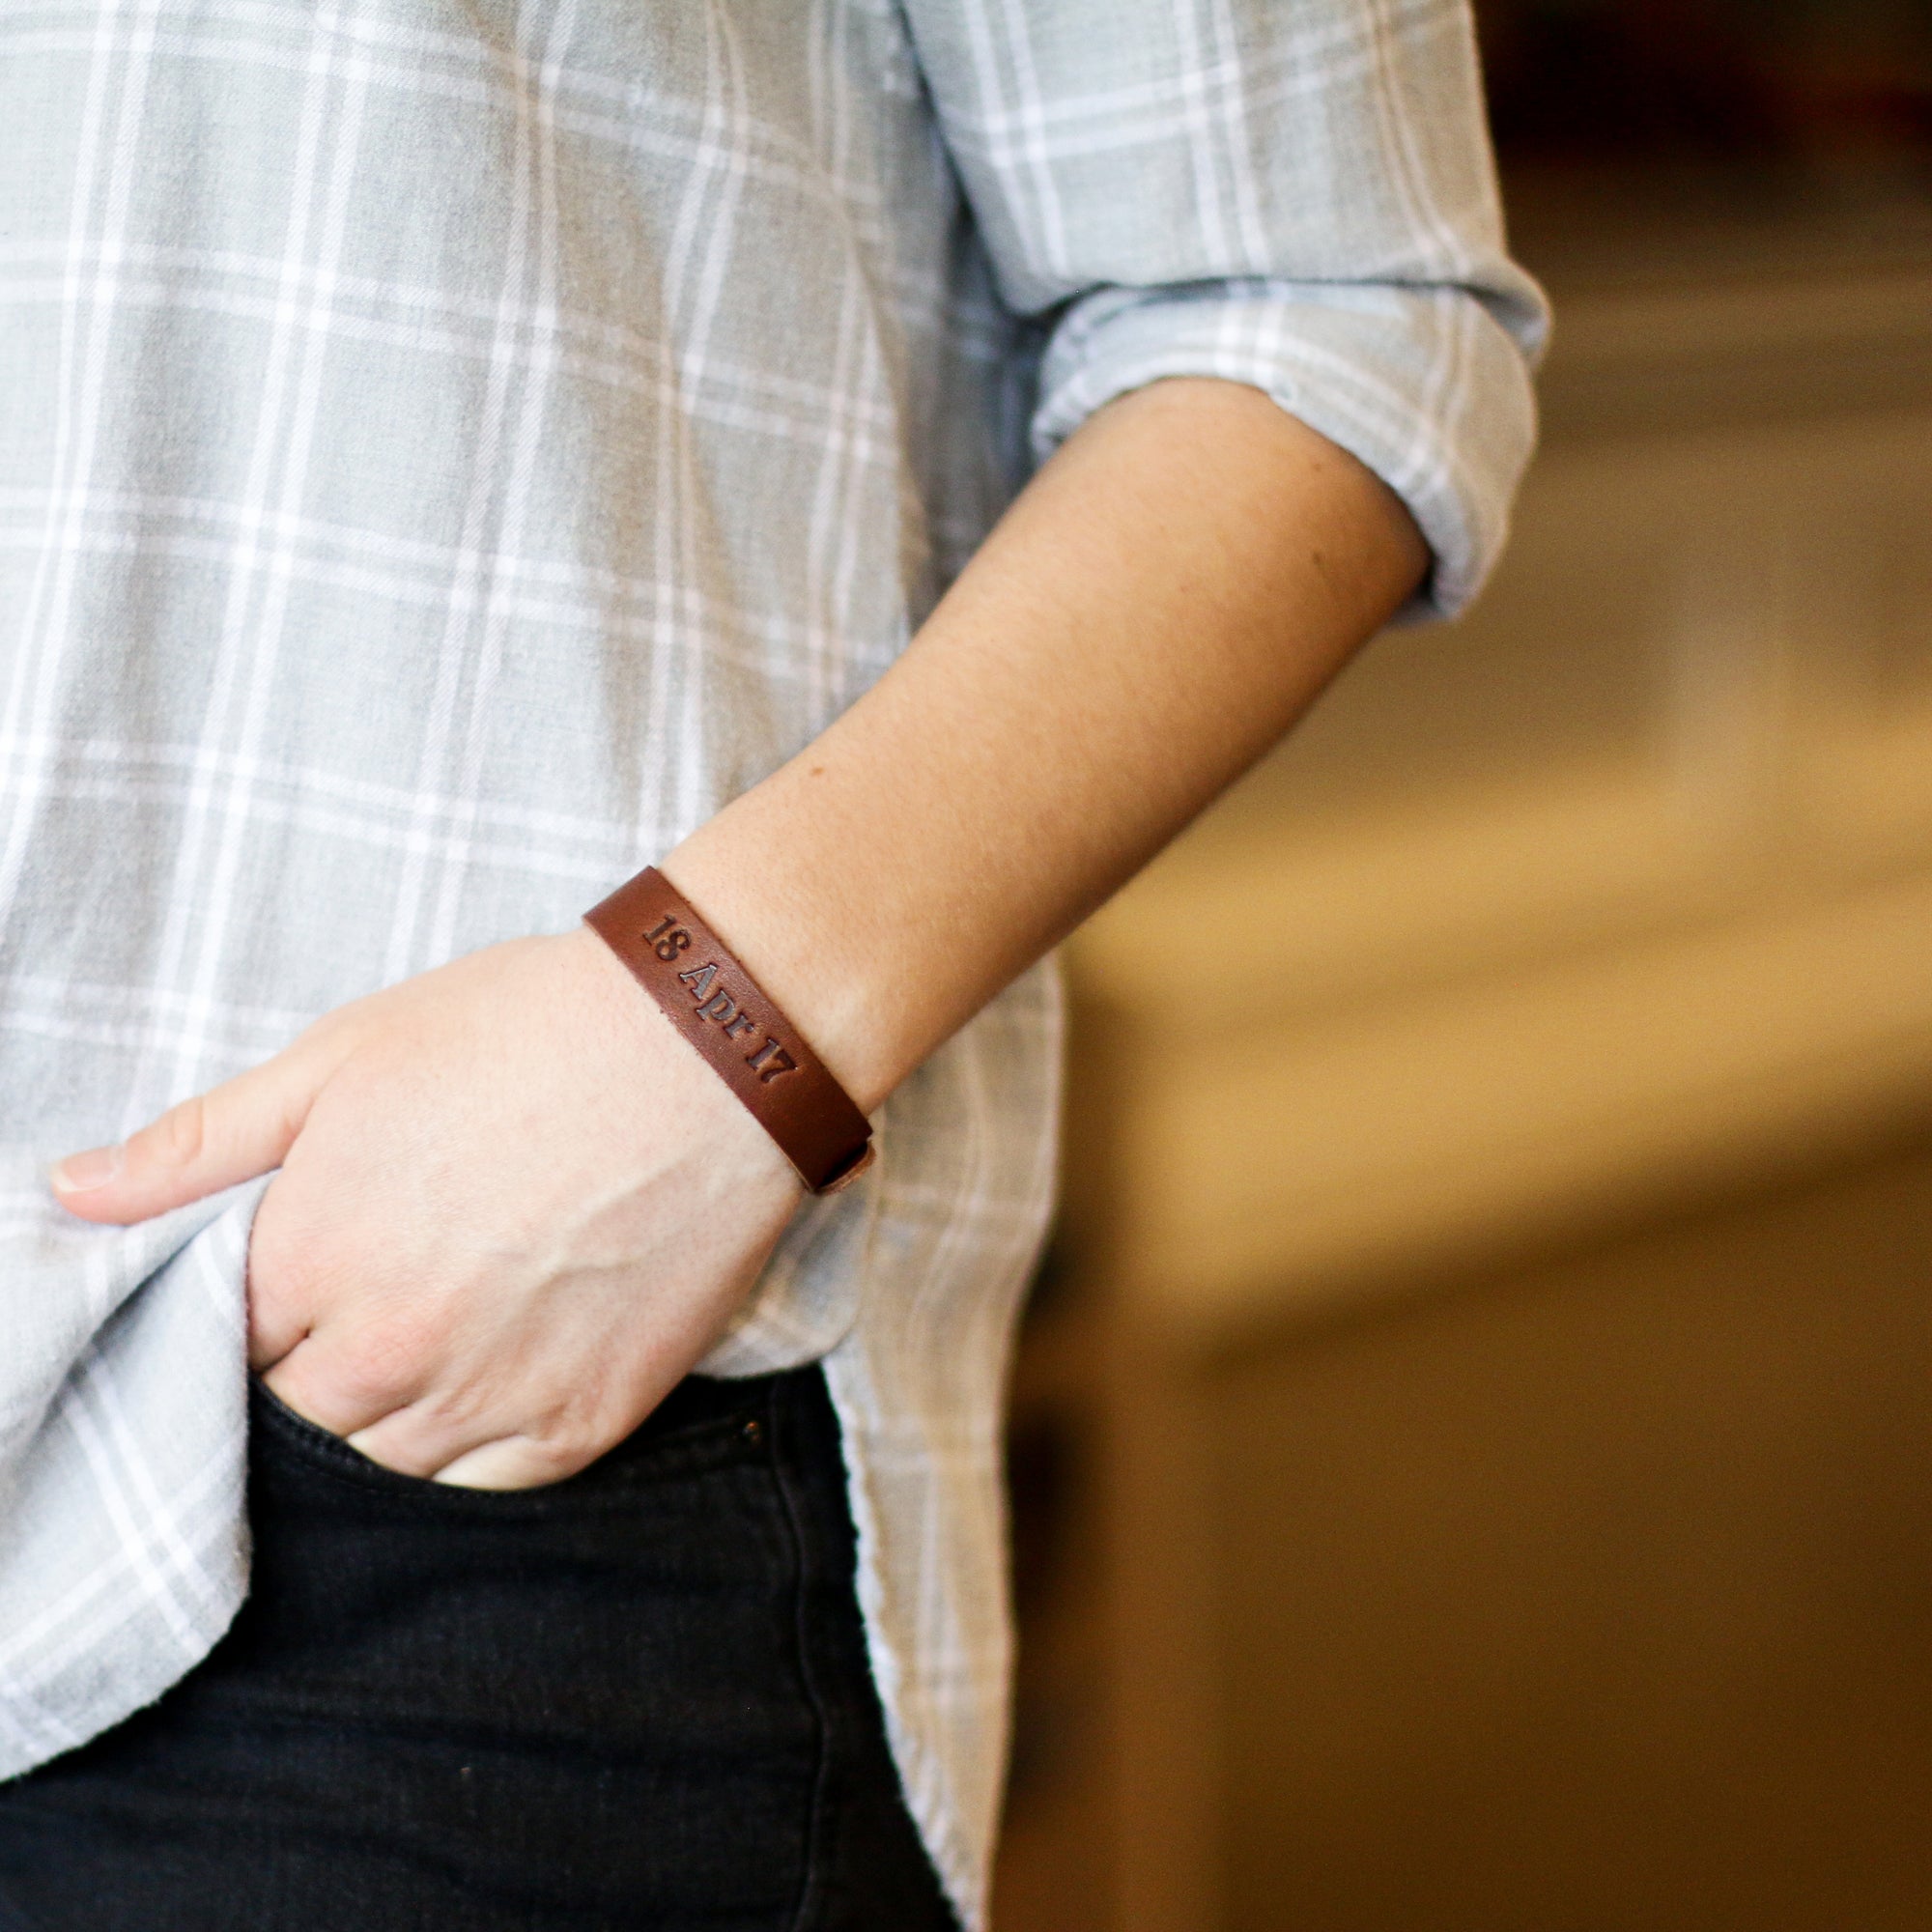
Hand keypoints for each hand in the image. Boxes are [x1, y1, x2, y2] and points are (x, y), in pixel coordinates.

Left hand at [51, 927, 803, 1487]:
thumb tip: (67, 1194)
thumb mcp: (348, 1053)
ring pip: (393, 1451)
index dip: (274, 1290)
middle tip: (400, 1268)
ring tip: (459, 1304)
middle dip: (329, 1348)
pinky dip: (487, 1430)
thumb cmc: (529, 1029)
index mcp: (313, 1256)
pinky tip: (513, 1348)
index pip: (231, 1339)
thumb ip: (201, 1141)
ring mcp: (496, 1392)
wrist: (713, 1048)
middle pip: (307, 1406)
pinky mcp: (588, 1419)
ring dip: (402, 1397)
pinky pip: (494, 1475)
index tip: (326, 1247)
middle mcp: (394, 1346)